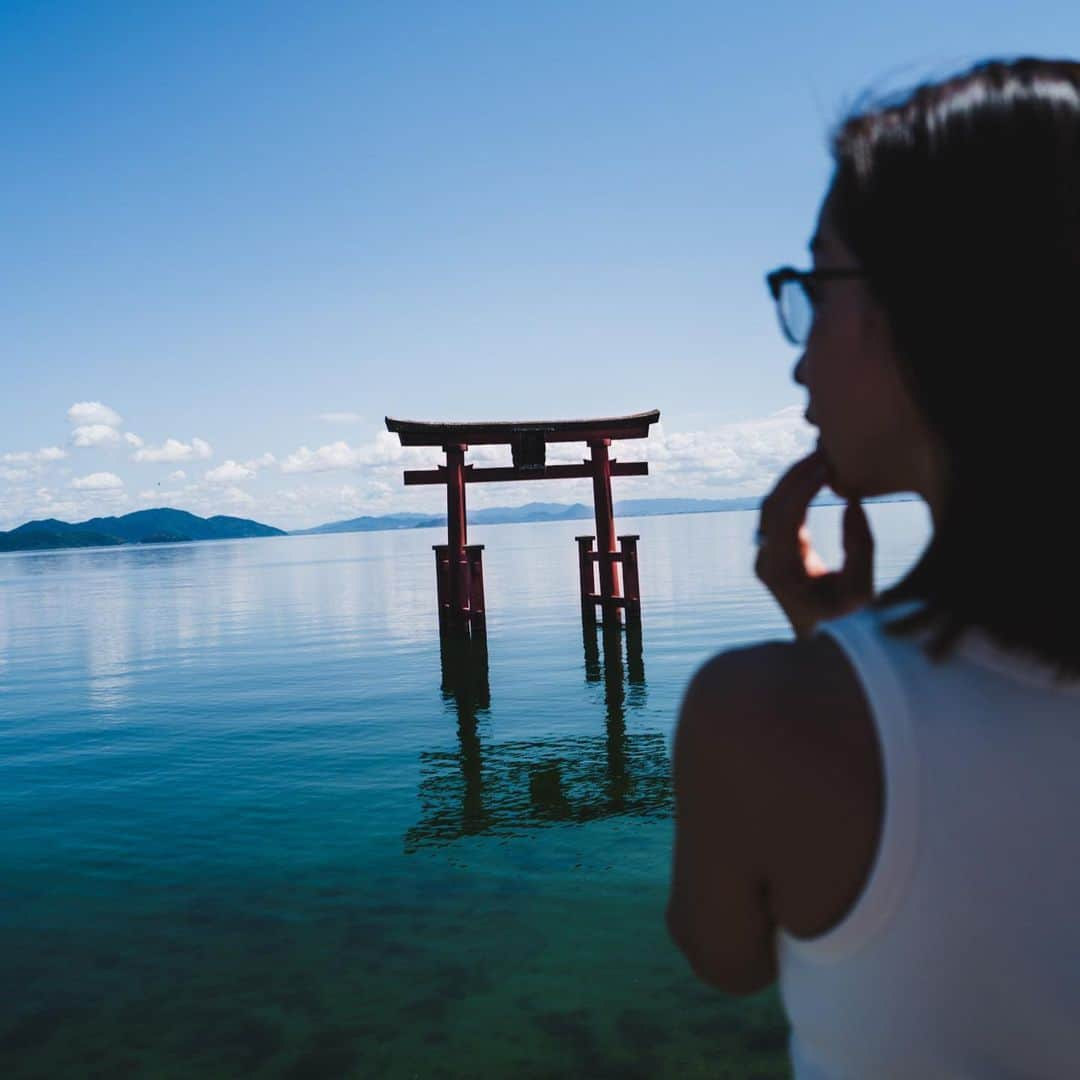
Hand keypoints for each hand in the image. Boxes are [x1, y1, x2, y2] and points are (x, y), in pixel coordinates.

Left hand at [754, 448, 873, 638]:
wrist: (825, 646)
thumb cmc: (848, 623)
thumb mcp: (863, 590)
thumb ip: (860, 546)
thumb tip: (851, 502)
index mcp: (782, 571)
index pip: (785, 517)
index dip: (804, 487)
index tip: (827, 465)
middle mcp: (767, 560)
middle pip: (773, 505)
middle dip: (797, 475)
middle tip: (824, 451)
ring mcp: (767, 555)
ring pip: (772, 506)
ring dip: (794, 479)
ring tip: (822, 458)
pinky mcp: (776, 551)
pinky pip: (781, 513)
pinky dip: (797, 492)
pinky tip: (818, 475)